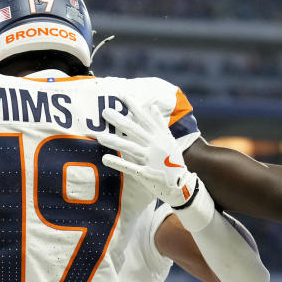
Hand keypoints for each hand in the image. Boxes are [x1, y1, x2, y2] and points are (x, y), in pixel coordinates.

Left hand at [95, 101, 211, 230]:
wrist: (182, 185)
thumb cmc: (173, 161)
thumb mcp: (169, 140)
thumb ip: (160, 123)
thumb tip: (152, 106)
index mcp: (160, 137)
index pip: (145, 119)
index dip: (134, 107)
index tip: (123, 96)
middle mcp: (155, 146)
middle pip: (135, 131)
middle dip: (120, 121)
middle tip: (105, 112)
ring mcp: (151, 159)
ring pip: (131, 148)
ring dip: (115, 141)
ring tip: (100, 136)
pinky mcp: (146, 173)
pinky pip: (129, 167)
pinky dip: (118, 163)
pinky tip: (105, 158)